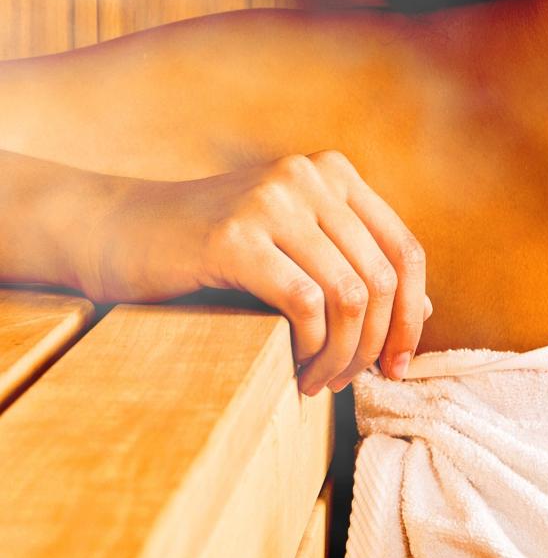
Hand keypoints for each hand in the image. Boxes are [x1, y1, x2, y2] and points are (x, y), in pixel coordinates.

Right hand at [90, 150, 430, 390]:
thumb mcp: (293, 249)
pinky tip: (293, 368)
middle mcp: (309, 177)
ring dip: (341, 354)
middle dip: (373, 344)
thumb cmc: (209, 250)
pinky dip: (310, 347)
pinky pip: (305, 303)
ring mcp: (272, 201)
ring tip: (318, 381)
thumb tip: (420, 313)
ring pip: (348, 295)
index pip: (405, 250)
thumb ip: (352, 268)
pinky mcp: (235, 237)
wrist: (118, 231)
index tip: (397, 365)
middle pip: (381, 277)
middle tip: (349, 383)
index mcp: (333, 173)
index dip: (410, 316)